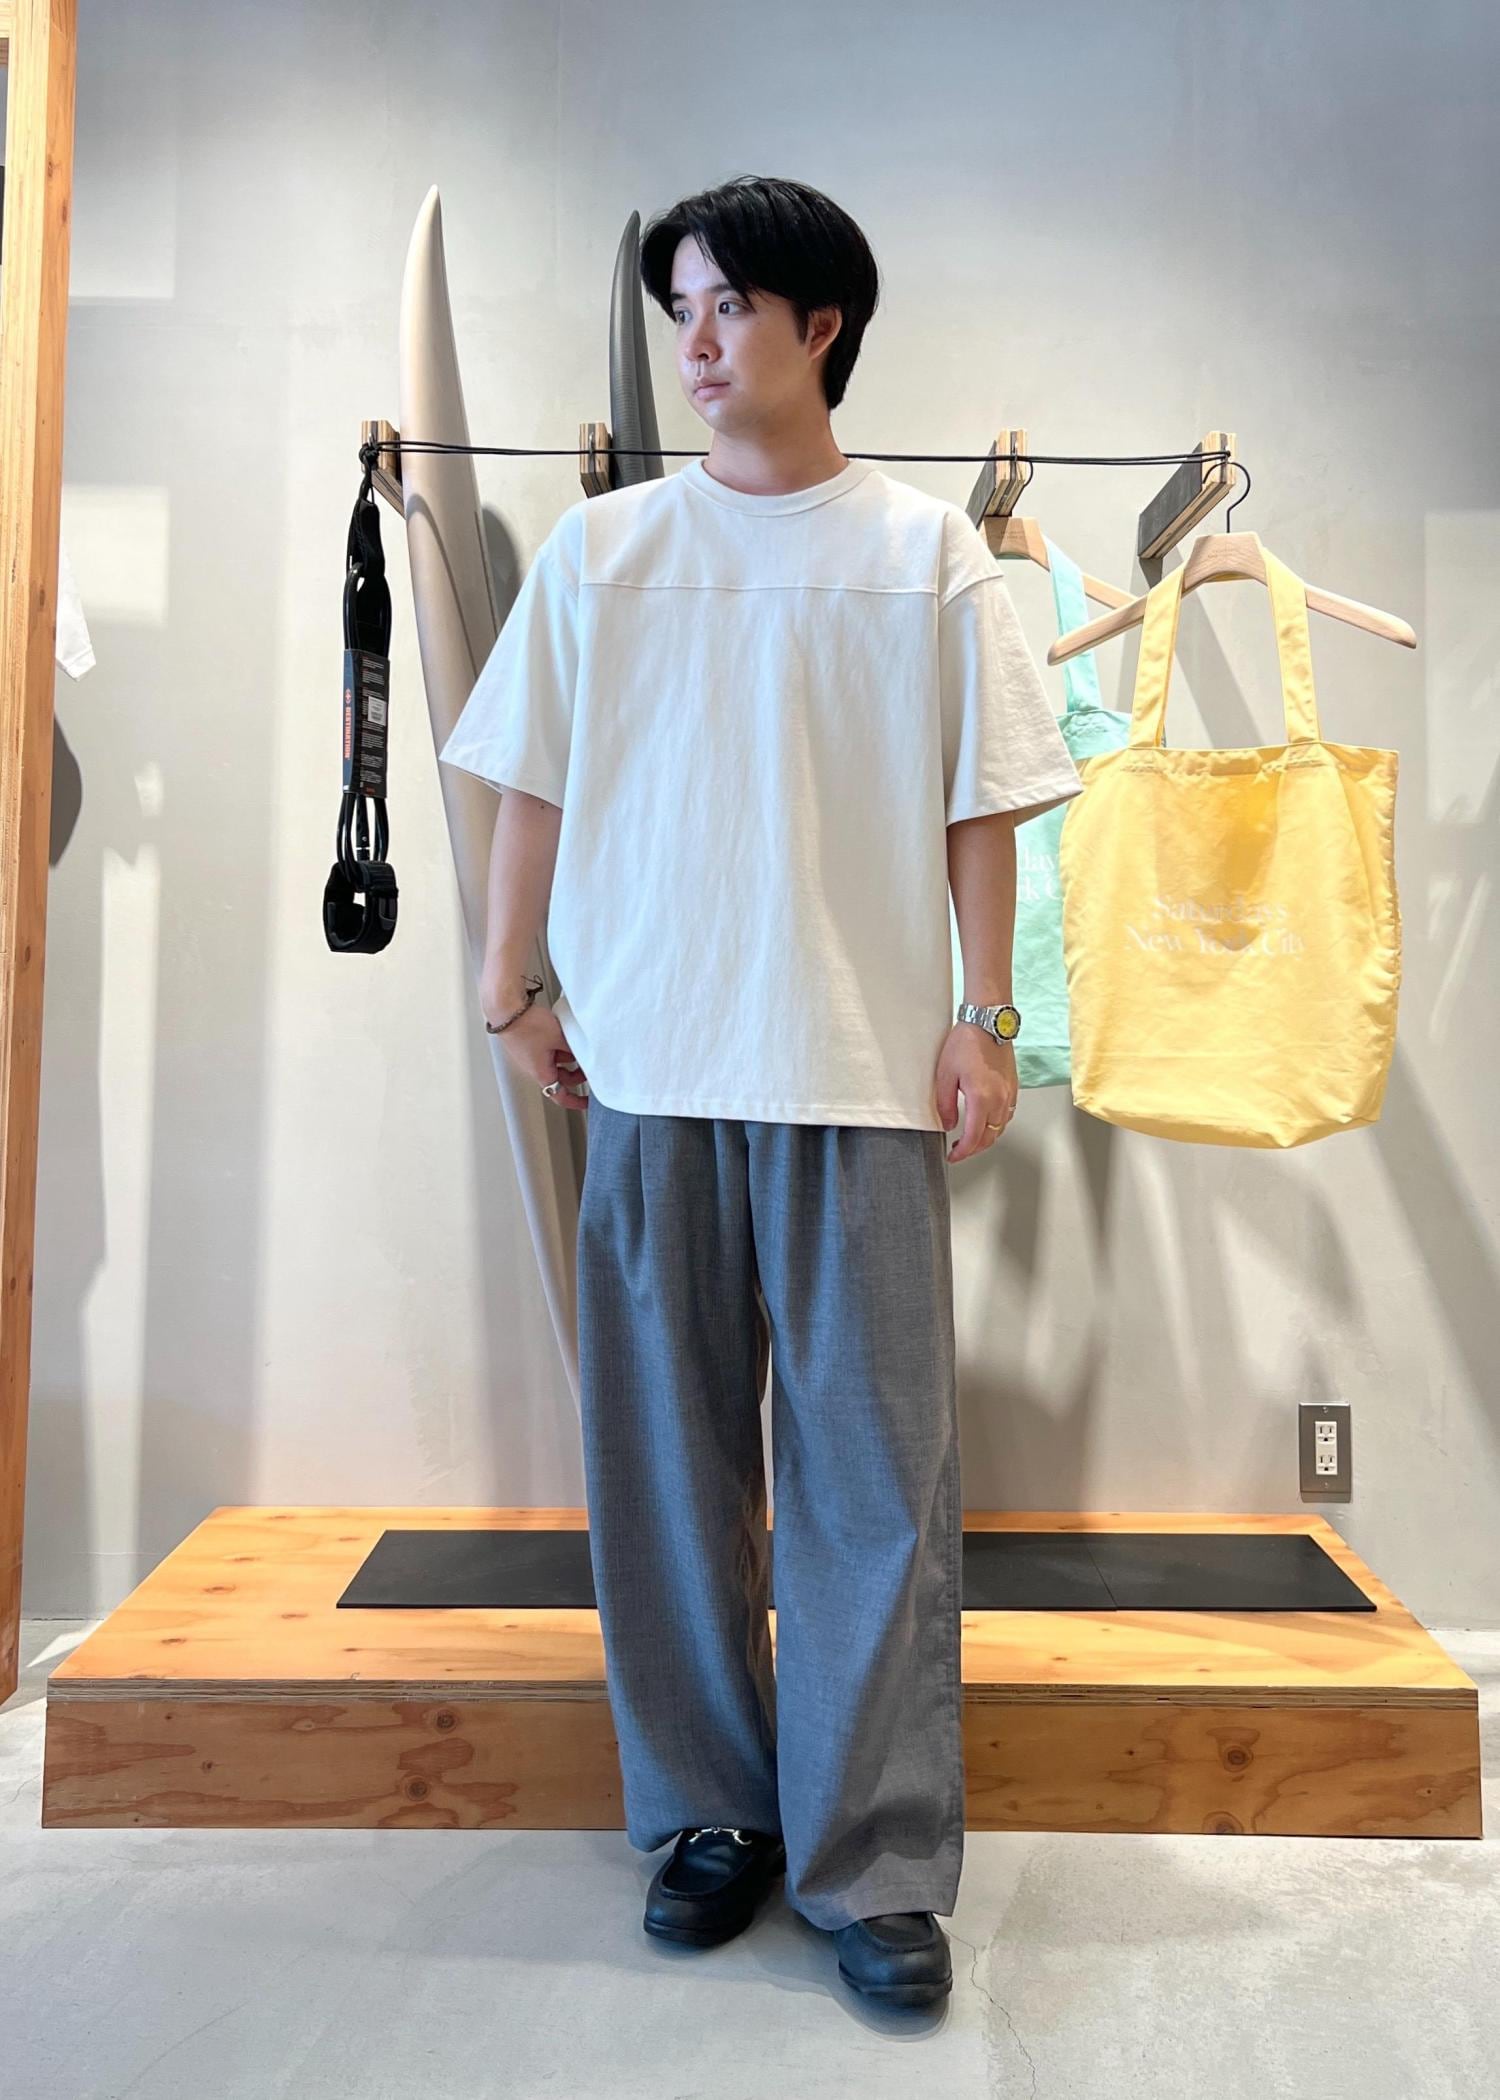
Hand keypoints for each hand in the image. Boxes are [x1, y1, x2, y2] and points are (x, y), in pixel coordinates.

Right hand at [480, 967, 588, 1112]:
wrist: (506, 1009)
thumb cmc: (527, 1025)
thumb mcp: (559, 1038)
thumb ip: (573, 1048)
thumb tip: (584, 1053)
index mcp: (541, 1073)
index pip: (560, 1096)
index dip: (576, 1101)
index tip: (586, 1102)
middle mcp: (533, 1067)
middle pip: (560, 1078)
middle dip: (576, 1075)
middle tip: (589, 1067)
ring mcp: (530, 1055)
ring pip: (554, 1062)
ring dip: (567, 1057)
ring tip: (578, 1045)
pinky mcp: (527, 1043)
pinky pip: (547, 1051)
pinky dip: (558, 1047)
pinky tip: (565, 1034)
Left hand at [936, 1023, 1016, 1161]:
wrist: (988, 1022)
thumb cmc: (967, 1042)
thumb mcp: (945, 1074)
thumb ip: (945, 1104)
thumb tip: (947, 1125)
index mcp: (982, 1098)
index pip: (973, 1138)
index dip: (962, 1152)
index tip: (953, 1156)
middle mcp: (1000, 1099)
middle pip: (989, 1137)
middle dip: (973, 1149)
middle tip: (958, 1151)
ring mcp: (1009, 1094)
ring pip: (1000, 1128)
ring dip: (986, 1138)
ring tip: (970, 1139)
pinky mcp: (1013, 1087)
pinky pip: (1007, 1115)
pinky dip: (996, 1125)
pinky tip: (985, 1121)